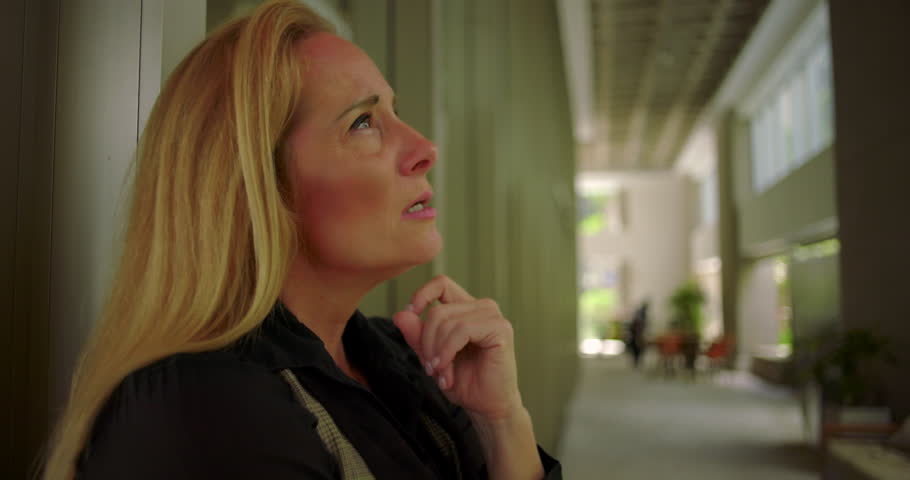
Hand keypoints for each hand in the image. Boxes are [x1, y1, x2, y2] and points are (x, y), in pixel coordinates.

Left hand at [392, 275, 521, 419]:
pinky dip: (447, 353)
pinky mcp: (500, 329)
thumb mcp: (432, 357)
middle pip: (437, 310)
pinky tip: (448, 373)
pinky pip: (461, 331)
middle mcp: (482, 307)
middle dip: (426, 342)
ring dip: (437, 353)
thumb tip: (399, 314)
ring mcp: (493, 316)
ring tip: (440, 374)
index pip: (441, 283)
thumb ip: (417, 336)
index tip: (411, 315)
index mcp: (467, 308)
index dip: (422, 295)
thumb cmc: (465, 381)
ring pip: (446, 321)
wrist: (487, 407)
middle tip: (430, 368)